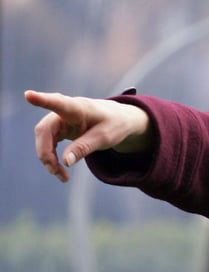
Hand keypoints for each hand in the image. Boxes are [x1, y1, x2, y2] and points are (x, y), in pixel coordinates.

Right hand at [25, 89, 152, 182]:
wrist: (118, 119)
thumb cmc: (113, 124)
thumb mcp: (104, 138)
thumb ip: (84, 148)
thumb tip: (65, 162)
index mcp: (78, 108)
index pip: (59, 103)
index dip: (43, 100)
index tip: (28, 95)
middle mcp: (64, 110)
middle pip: (45, 130)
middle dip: (46, 152)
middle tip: (55, 172)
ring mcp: (59, 119)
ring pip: (44, 138)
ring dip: (48, 157)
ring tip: (62, 176)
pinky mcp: (58, 128)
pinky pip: (48, 143)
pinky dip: (51, 157)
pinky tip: (59, 169)